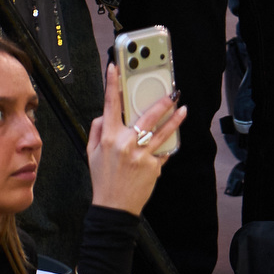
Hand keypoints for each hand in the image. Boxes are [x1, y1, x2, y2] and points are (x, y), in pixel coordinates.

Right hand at [89, 61, 178, 216]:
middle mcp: (125, 144)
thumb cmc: (103, 178)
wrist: (114, 205)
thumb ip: (96, 130)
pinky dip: (168, 144)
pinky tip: (174, 138)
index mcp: (108, 138)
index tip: (114, 68)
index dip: (110, 84)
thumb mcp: (91, 154)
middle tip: (172, 93)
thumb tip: (104, 114)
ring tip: (183, 109)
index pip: (109, 106)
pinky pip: (163, 150)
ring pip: (163, 131)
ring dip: (175, 118)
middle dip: (161, 103)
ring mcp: (141, 154)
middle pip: (146, 116)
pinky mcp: (154, 165)